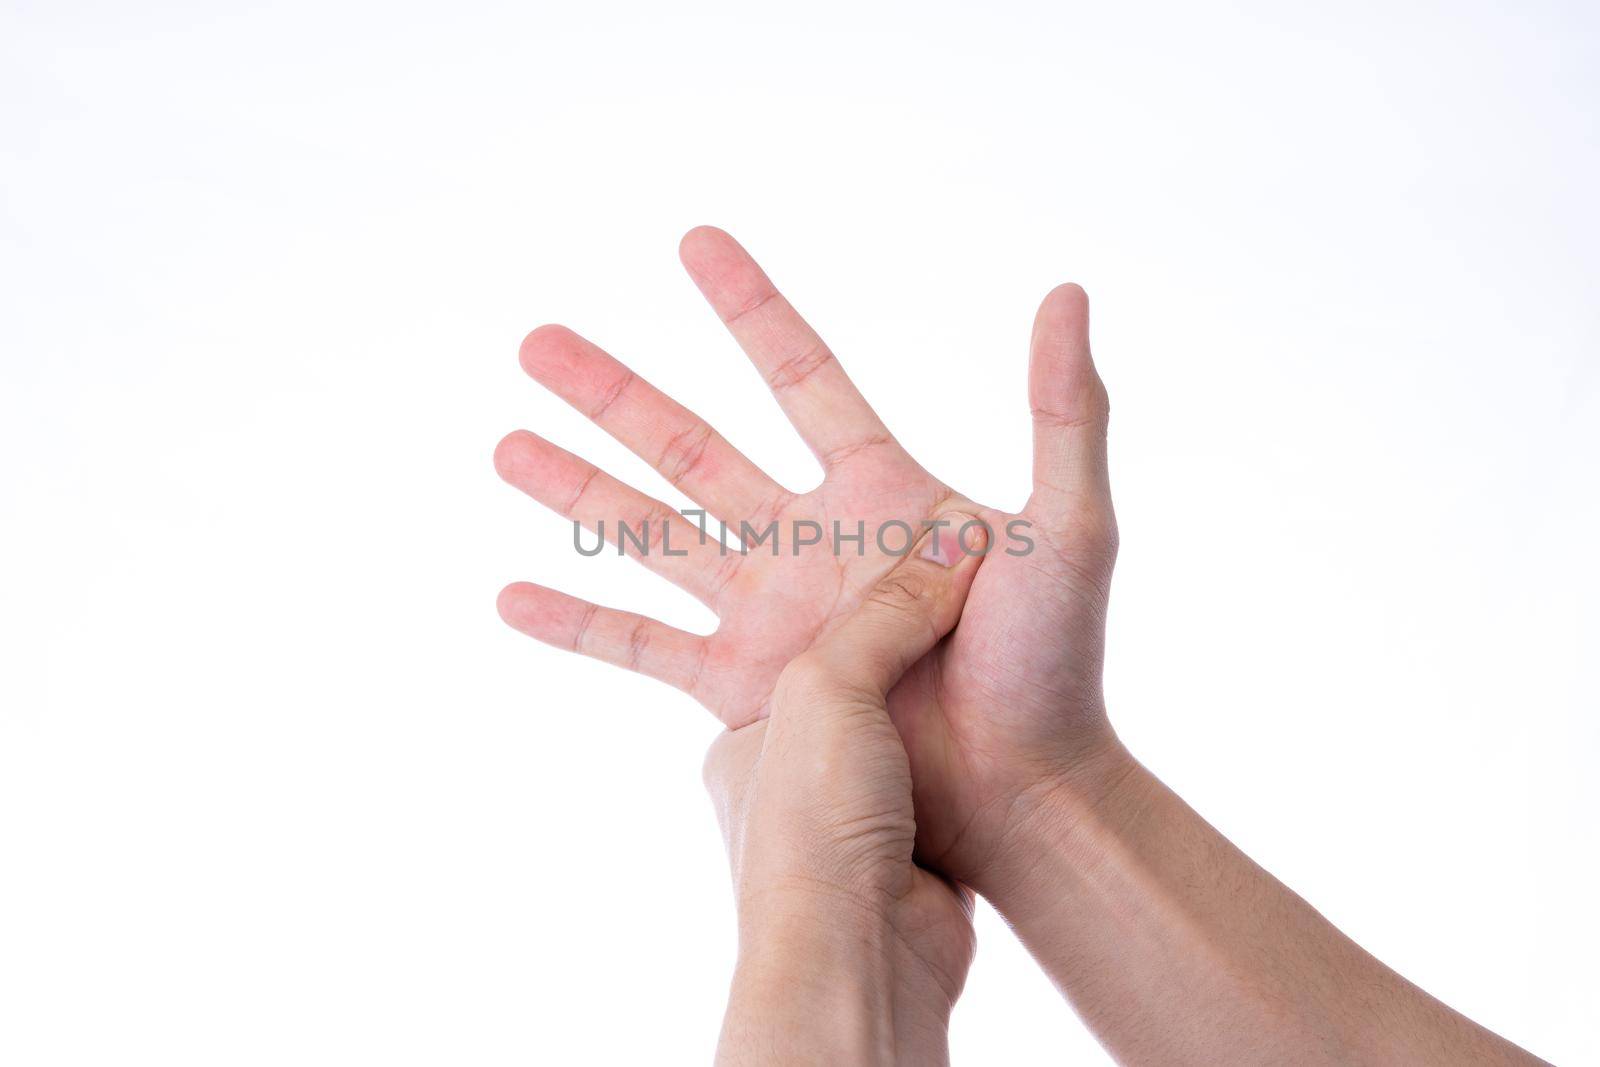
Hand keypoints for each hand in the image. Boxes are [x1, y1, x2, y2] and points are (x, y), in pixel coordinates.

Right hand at [495, 227, 1120, 888]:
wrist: (1026, 789)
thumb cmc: (1059, 662)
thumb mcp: (1070, 527)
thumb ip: (1065, 413)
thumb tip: (1065, 293)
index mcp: (880, 491)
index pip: (800, 376)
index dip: (747, 308)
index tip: (693, 242)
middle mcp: (810, 541)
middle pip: (692, 445)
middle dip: (614, 394)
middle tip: (536, 342)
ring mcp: (771, 615)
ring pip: (653, 534)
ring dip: (577, 490)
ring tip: (505, 446)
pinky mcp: (745, 688)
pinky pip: (644, 649)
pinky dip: (579, 622)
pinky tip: (511, 595)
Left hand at [703, 517, 985, 1064]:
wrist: (860, 952)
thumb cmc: (812, 825)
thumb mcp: (829, 686)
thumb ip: (886, 610)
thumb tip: (954, 537)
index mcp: (747, 723)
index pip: (804, 628)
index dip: (856, 585)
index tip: (913, 548)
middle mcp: (793, 766)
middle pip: (857, 669)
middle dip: (904, 630)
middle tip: (962, 577)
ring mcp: (852, 808)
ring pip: (907, 716)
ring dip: (946, 682)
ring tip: (994, 634)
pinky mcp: (913, 840)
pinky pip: (947, 763)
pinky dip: (972, 733)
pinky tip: (1003, 706)